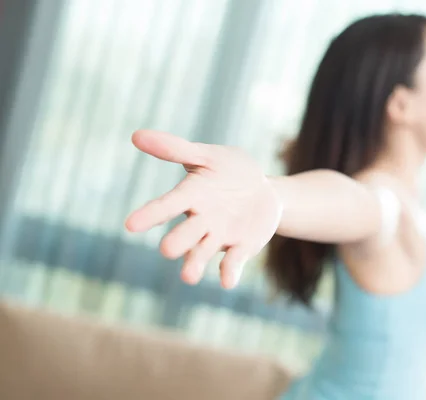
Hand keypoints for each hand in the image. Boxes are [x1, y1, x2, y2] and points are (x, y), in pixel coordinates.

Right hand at [125, 130, 281, 288]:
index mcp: (191, 196)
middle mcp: (200, 220)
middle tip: (167, 249)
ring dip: (195, 263)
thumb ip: (176, 149)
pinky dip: (229, 272)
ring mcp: (220, 236)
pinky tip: (227, 281)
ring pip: (203, 251)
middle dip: (178, 241)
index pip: (167, 205)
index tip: (130, 225)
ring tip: (188, 277)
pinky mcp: (240, 248)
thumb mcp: (208, 156)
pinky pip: (233, 262)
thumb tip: (136, 135)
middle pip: (186, 233)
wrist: (262, 188)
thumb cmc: (229, 170)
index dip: (150, 214)